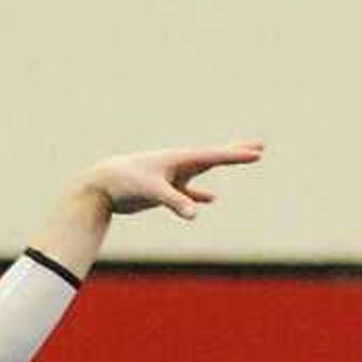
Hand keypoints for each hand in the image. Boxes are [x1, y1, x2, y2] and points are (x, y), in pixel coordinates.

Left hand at [90, 142, 263, 219]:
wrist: (102, 185)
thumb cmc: (126, 182)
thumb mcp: (153, 191)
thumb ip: (175, 202)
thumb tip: (195, 214)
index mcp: (179, 159)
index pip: (214, 156)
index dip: (236, 155)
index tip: (256, 152)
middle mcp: (178, 164)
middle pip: (213, 157)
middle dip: (236, 152)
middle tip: (259, 146)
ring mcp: (172, 176)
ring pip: (203, 171)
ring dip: (222, 167)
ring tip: (240, 160)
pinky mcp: (163, 190)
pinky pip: (188, 193)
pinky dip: (199, 195)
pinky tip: (210, 200)